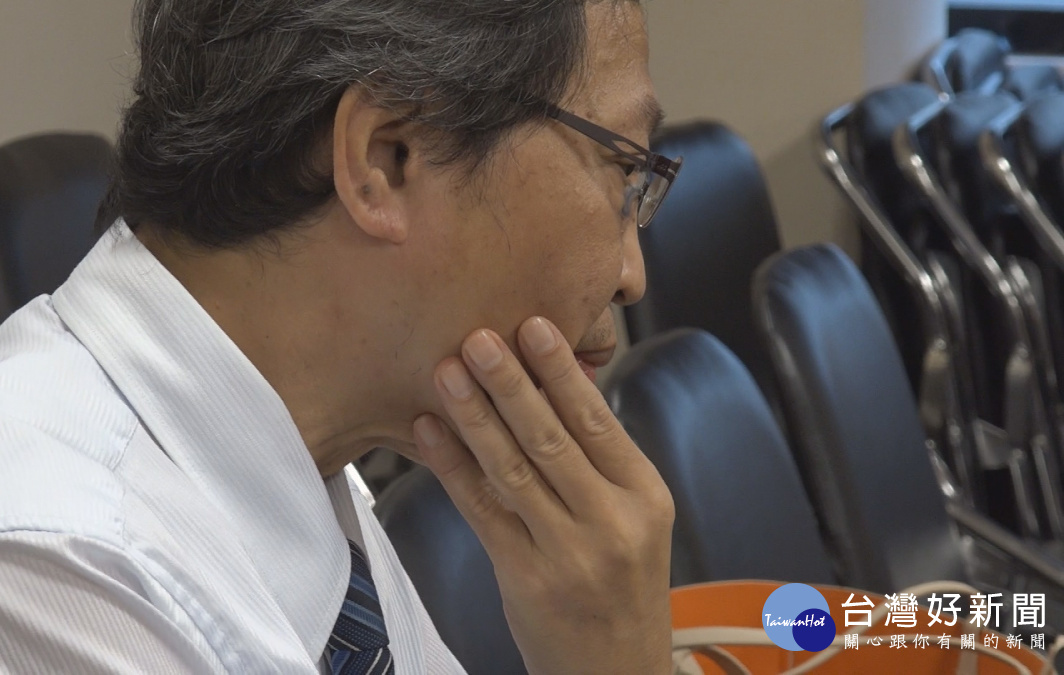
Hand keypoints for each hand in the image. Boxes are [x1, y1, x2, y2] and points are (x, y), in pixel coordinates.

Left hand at [412, 316, 674, 674]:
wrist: (617, 668)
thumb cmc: (621, 584)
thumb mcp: (636, 519)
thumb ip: (601, 461)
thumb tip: (556, 384)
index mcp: (644, 496)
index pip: (597, 420)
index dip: (562, 371)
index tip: (534, 326)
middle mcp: (611, 521)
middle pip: (552, 439)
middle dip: (511, 384)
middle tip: (478, 337)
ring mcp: (567, 552)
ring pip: (513, 470)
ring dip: (474, 416)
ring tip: (447, 372)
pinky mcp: (525, 577)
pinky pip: (482, 510)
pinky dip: (453, 467)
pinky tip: (431, 432)